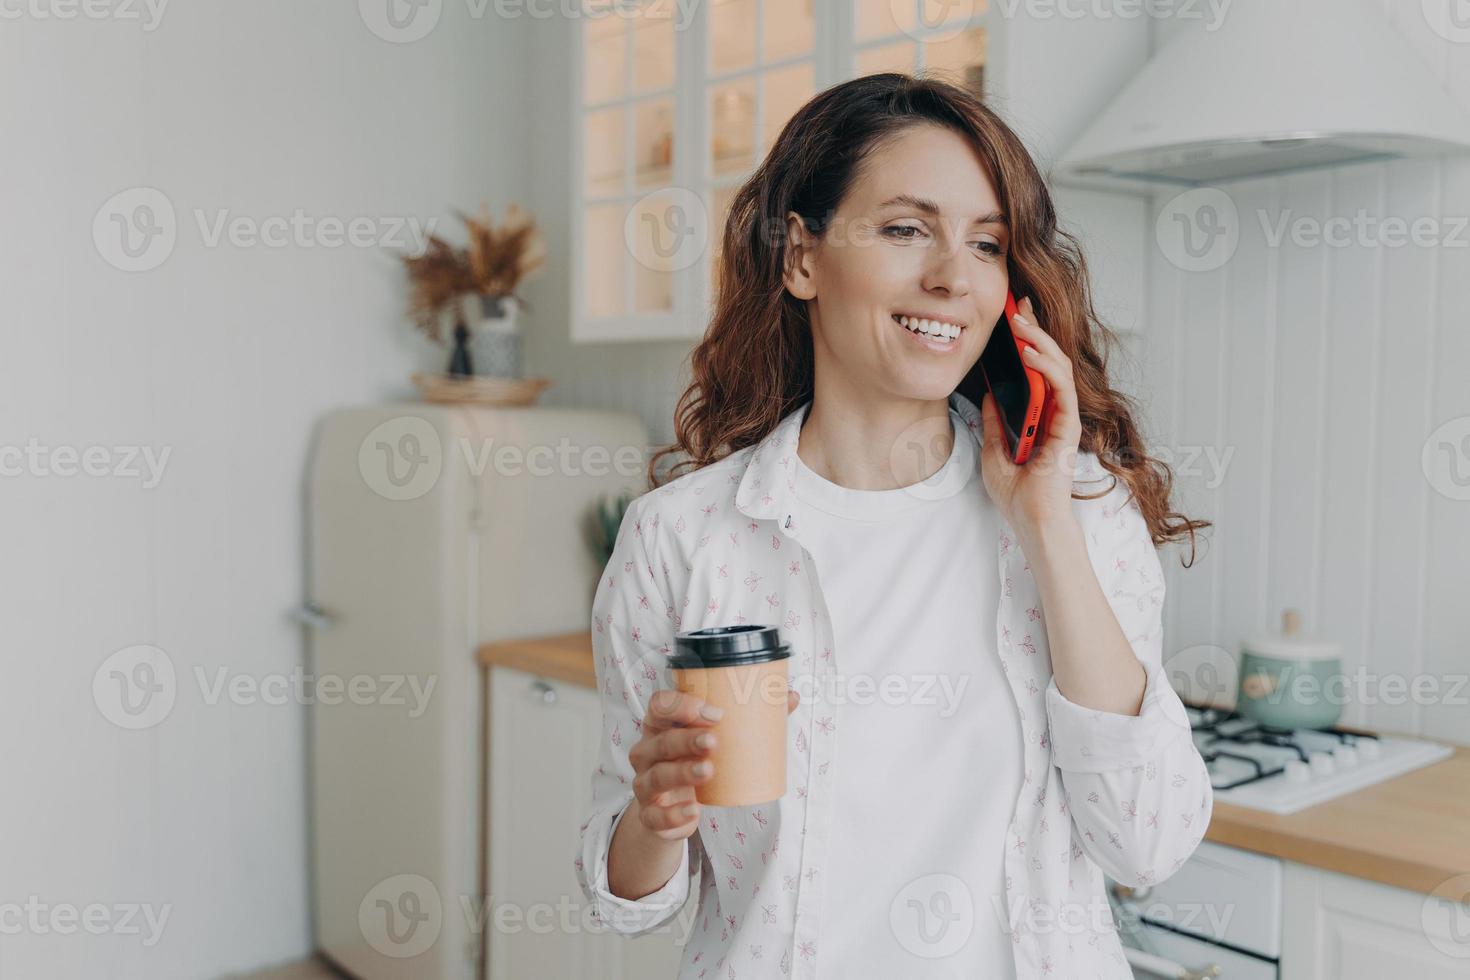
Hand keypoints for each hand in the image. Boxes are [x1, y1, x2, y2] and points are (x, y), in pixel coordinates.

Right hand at [629, 687, 799, 840]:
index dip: (681, 705)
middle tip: (714, 740)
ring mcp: (645, 784)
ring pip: (657, 776)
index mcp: (661, 725)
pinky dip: (673, 814)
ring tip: (709, 770)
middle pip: (661, 741)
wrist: (670, 810)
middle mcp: (647, 752)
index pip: (659, 705)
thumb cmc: (692, 762)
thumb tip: (791, 696)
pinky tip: (692, 810)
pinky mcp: (649, 815)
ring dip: (682, 772)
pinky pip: (655, 816)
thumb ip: (750, 718)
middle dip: (686, 739)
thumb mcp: (713, 739)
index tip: (715, 712)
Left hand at [978, 295, 1083, 533]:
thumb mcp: (993, 449)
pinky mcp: (1069, 425)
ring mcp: (1063, 417)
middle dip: (1033, 329)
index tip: (1012, 316)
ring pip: (1057, 367)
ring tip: (1020, 320)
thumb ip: (995, 421)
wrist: (1030, 519)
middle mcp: (1054, 411)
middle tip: (1017, 305)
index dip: (1025, 341)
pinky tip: (1029, 352)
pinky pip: (1060, 387)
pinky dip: (1046, 366)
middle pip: (1048, 361)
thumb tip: (989, 393)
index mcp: (1038, 414)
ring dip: (1038, 340)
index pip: (1035, 369)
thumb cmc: (1017, 493)